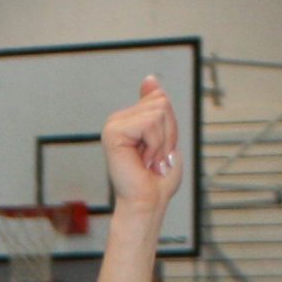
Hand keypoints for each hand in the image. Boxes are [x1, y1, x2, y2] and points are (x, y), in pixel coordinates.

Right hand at [102, 75, 185, 210]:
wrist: (146, 203)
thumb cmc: (156, 180)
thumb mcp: (165, 134)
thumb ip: (157, 106)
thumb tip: (149, 79)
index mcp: (129, 119)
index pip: (160, 99)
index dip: (169, 127)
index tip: (158, 151)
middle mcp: (118, 120)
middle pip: (161, 102)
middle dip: (167, 132)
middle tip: (155, 157)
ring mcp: (113, 125)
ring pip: (158, 111)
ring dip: (162, 141)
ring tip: (149, 161)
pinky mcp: (112, 133)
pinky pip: (150, 123)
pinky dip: (155, 144)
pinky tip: (143, 161)